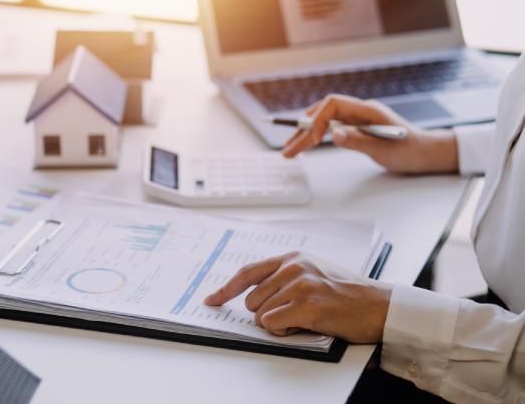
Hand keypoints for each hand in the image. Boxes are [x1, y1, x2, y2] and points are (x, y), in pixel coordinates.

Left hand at [204, 252, 391, 342]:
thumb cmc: (346, 294)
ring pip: (260, 315)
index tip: (211, 300)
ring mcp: (299, 284)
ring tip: (305, 318)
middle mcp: (292, 267)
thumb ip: (284, 278)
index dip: (226, 289)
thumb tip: (253, 296)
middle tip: (294, 314)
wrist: (378, 305)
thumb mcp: (313, 273)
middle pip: (251, 301)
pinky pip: (272, 325)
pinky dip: (284, 331)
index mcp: (292, 258)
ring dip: (278, 324)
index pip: (248, 273)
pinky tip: (305, 325)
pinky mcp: (305, 304)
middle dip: (266, 314)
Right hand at [282, 94, 458, 173]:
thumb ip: (358, 141)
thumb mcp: (384, 149)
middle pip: (323, 113)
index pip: (332, 105)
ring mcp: (358, 120)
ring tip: (289, 150)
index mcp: (367, 110)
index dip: (316, 119)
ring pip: (324, 122)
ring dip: (305, 134)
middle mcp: (360, 111)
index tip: (309, 140)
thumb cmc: (410, 150)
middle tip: (287, 149)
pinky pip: (331, 129)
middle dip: (302, 129)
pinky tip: (306, 144)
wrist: (426, 154)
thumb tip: (333, 135)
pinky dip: (316, 137)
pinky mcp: (357, 129)